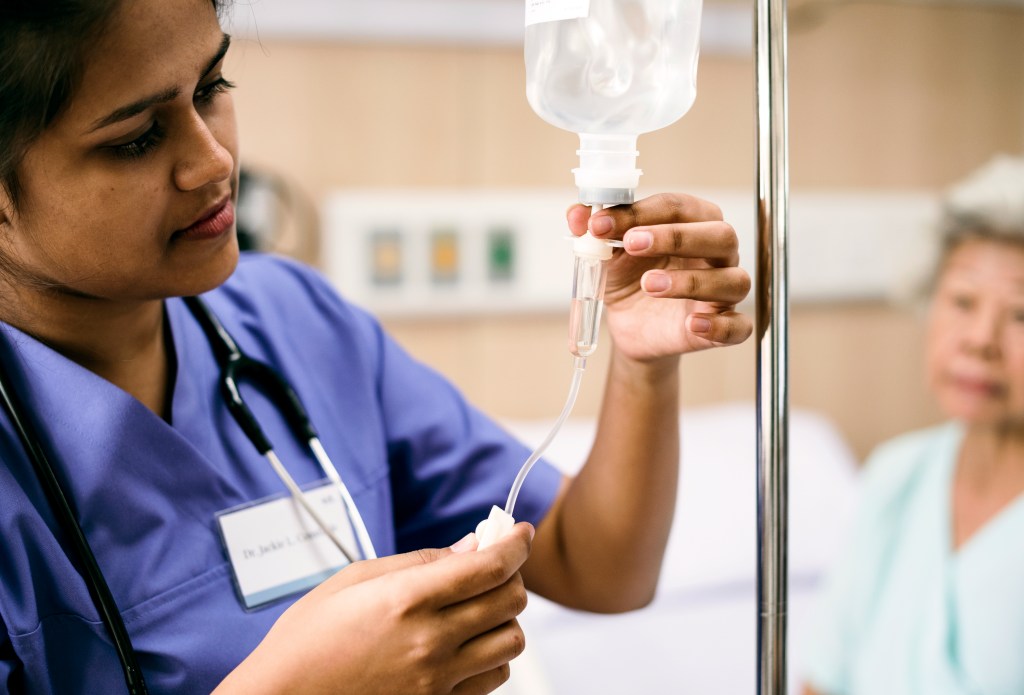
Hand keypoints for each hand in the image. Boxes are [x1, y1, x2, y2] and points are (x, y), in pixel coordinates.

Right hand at [216, 523, 533, 694]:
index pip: (490, 567)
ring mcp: (437, 680)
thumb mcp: (354, 580)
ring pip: (511, 642)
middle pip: (511, 601)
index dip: (515, 544)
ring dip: (504, 618)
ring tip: (478, 607)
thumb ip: (420, 561)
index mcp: (407, 600)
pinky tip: (466, 643)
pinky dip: (491, 656)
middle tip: (494, 566)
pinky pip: (493, 678)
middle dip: (511, 575)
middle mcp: (429, 641)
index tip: (520, 533)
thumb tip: (469, 546)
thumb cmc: (306, 640)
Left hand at [567, 193, 751, 363]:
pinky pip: (739, 327)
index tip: (600, 224)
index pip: (679, 207)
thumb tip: (576, 214)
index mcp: (694, 223)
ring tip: (649, 285)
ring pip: (732, 280)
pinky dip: (720, 327)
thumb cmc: (629, 278)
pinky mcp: (723, 327)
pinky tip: (691, 325)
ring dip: (691, 281)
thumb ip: (593, 231)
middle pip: (720, 235)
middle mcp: (717, 253)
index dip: (639, 212)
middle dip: (677, 237)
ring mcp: (724, 291)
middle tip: (632, 244)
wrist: (630, 326)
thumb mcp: (606, 254)